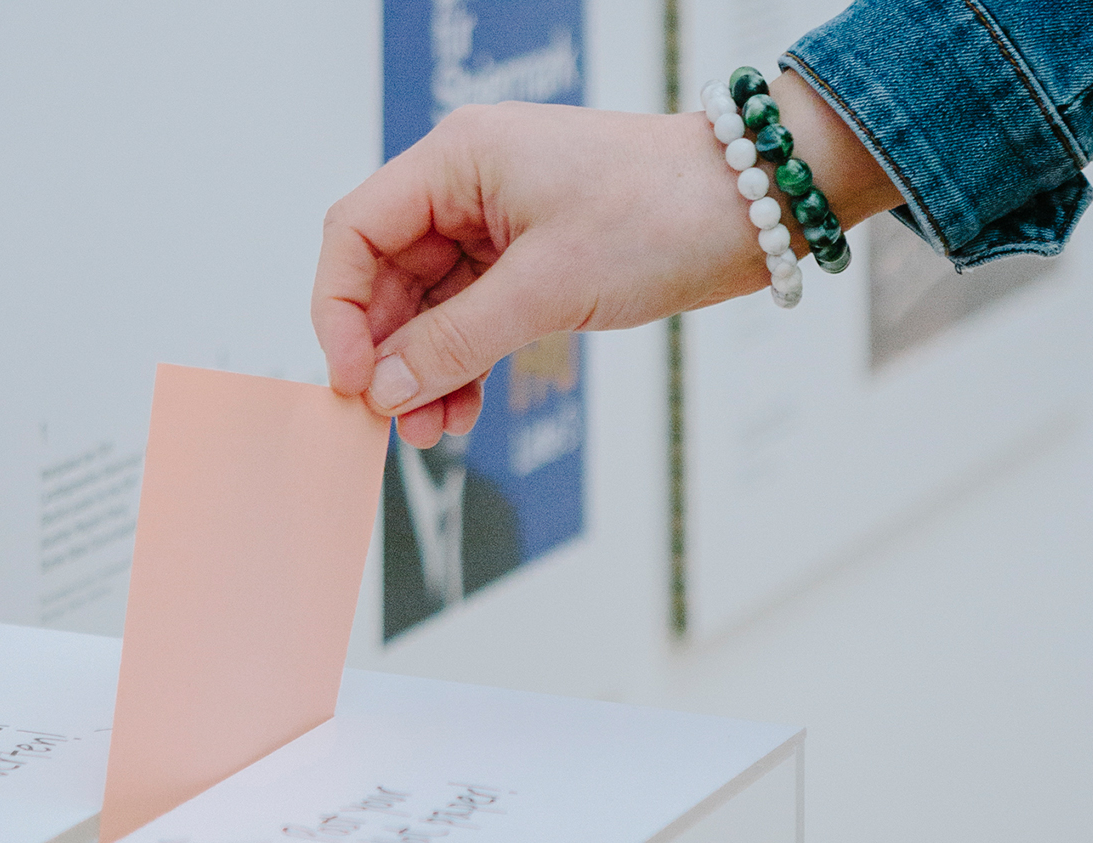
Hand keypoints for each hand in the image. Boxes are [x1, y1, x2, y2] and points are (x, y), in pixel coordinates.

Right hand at [310, 74, 897, 447]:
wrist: (752, 208)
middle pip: (386, 274)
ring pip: (429, 305)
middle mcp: (466, 184)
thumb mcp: (547, 287)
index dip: (339, 309)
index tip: (352, 378)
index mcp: (457, 160)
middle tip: (392, 421)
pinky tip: (461, 410)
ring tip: (431, 432)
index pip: (356, 231)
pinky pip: (471, 316)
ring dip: (424, 369)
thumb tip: (384, 390)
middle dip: (386, 353)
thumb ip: (455, 342)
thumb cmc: (661, 213)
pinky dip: (463, 363)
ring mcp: (496, 221)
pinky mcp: (528, 257)